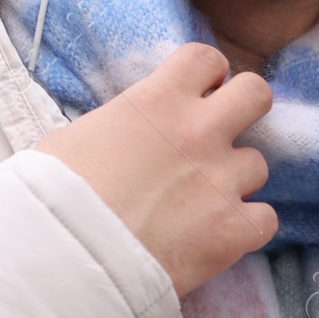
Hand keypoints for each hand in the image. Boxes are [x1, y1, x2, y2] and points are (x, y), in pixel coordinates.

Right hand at [35, 43, 276, 295]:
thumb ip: (114, 126)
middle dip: (243, 110)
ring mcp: (222, 180)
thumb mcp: (71, 139)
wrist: (65, 258)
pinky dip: (245, 228)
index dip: (204, 76)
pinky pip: (265, 219)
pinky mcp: (233, 229)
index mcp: (158, 99)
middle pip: (256, 94)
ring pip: (257, 165)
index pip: (205, 58)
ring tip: (200, 204)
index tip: (195, 94)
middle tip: (218, 135)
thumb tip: (119, 138)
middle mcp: (200, 131)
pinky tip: (217, 238)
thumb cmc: (53, 198)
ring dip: (234, 180)